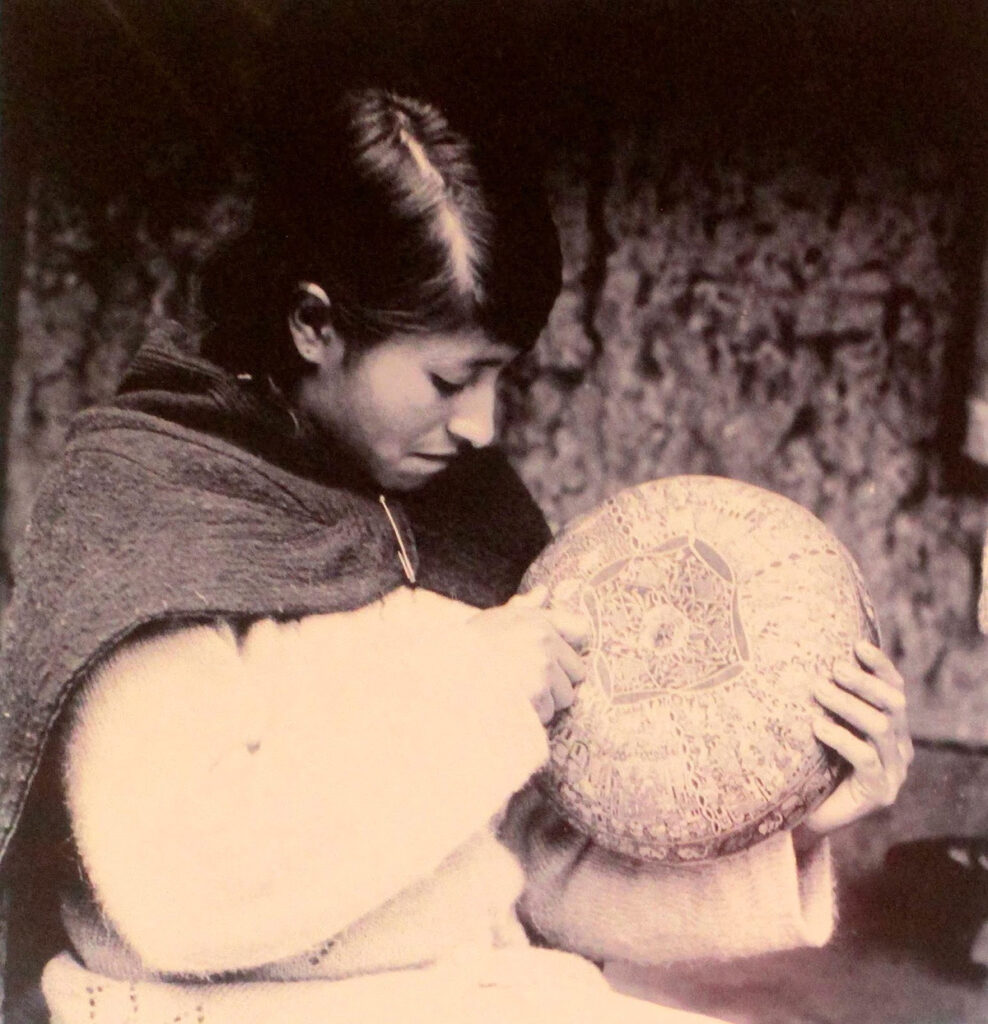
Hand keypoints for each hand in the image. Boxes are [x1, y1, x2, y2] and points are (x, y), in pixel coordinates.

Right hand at [467, 585, 589, 724]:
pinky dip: (531, 717)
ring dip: (544, 701)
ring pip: (565, 696)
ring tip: (514, 693)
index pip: (581, 629)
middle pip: (577, 671)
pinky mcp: (536, 694)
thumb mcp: (494, 621)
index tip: (552, 658)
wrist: (443, 681)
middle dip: (557, 681)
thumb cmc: (467, 651)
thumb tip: (544, 591)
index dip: (568, 648)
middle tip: (523, 680)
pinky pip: (547, 714)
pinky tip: (509, 707)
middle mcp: (542, 639)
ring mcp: (541, 667)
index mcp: (534, 619)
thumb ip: (523, 608)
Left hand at [800, 640, 912, 836]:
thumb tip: (808, 660)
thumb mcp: (824, 727)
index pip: (894, 689)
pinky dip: (841, 737)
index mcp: (892, 729)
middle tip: (833, 668)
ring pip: (880, 726)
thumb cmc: (812, 765)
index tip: (856, 645)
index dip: (879, 666)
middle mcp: (899, 748)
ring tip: (818, 690)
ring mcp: (894, 771)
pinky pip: (865, 757)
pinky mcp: (880, 792)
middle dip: (863, 682)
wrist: (806, 816)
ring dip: (847, 704)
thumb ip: (829, 702)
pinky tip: (817, 726)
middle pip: (893, 703)